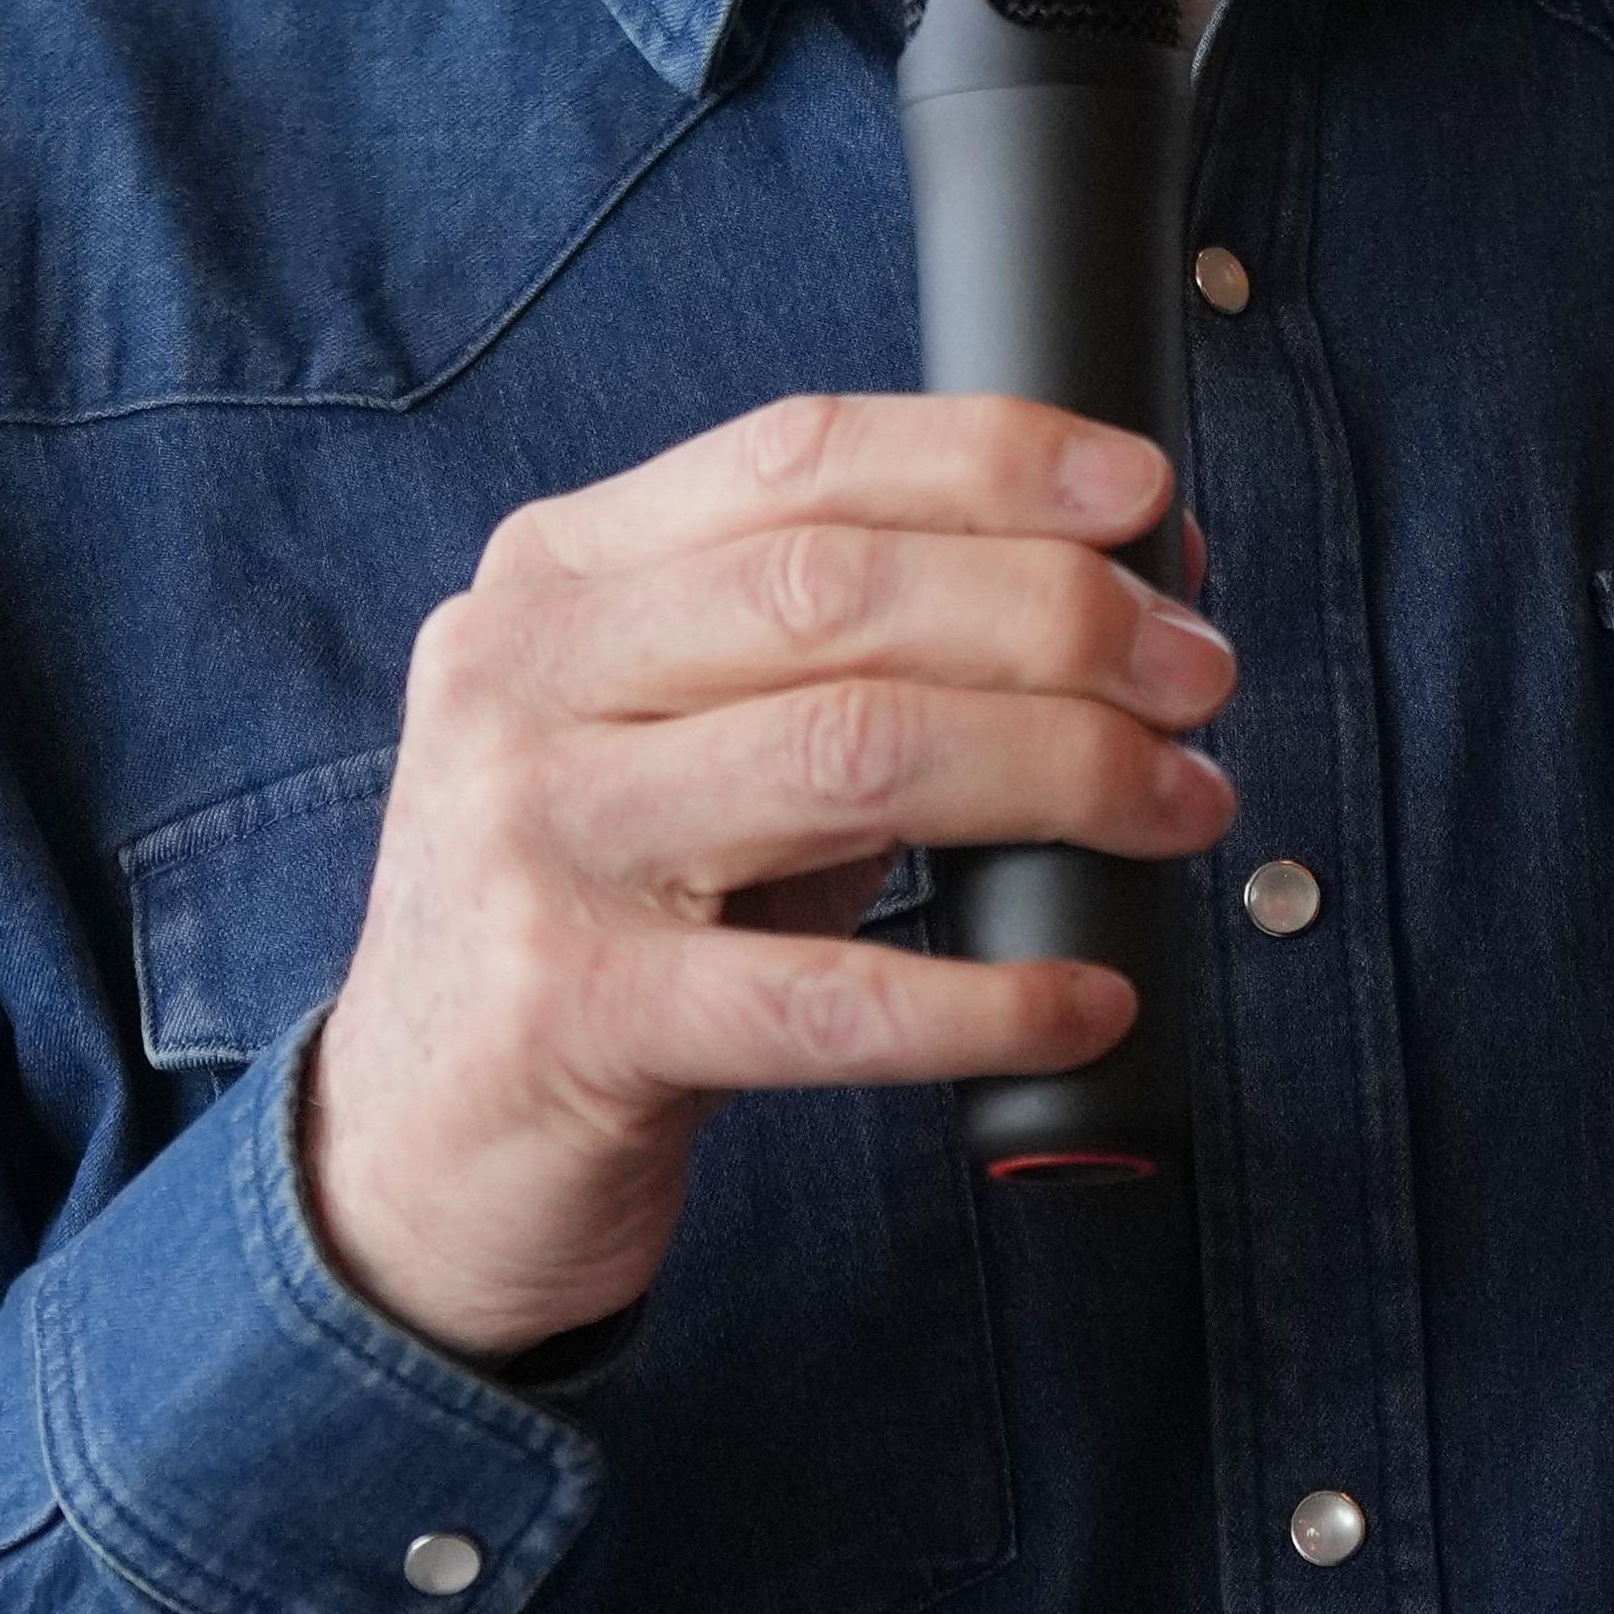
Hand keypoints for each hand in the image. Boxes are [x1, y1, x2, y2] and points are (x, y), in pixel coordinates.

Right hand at [304, 394, 1241, 1359]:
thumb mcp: (683, 745)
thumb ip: (857, 653)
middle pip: (837, 592)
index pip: (796, 458)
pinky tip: (1086, 997)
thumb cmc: (606, 921)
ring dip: (1058, 769)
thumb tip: (1132, 576)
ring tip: (1180, 805)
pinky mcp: (572, 1014)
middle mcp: (523, 682)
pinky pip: (826, 996)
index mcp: (556, 578)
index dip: (989, 459)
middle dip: (1057, 616)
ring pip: (850, 754)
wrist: (415, 1154)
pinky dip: (985, 997)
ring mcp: (537, 844)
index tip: (1144, 494)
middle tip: (1197, 672)